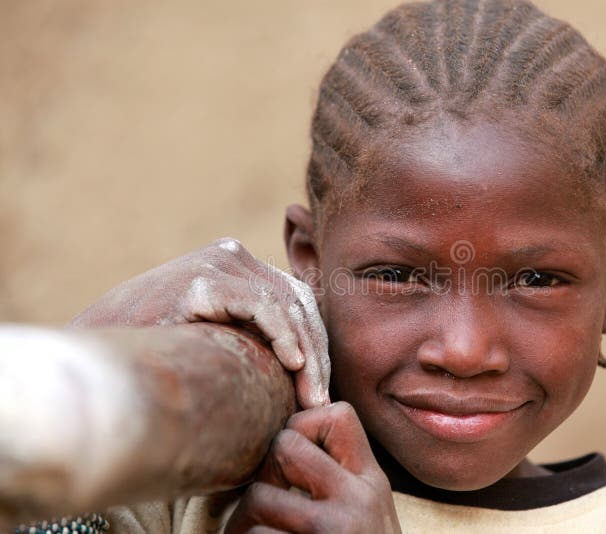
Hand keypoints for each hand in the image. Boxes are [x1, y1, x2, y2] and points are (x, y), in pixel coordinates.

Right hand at [71, 237, 329, 408]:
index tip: (321, 388)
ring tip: (312, 396)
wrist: (97, 362)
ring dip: (306, 353)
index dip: (315, 343)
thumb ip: (252, 334)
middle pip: (297, 301)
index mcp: (237, 267)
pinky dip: (283, 334)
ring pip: (286, 304)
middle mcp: (230, 257)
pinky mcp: (202, 281)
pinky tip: (292, 364)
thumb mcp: (217, 337)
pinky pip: (260, 306)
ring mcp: (217, 264)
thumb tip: (303, 365)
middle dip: (316, 352)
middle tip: (322, 399)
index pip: (296, 300)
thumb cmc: (157, 357)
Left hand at [224, 402, 401, 533]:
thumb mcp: (370, 511)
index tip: (294, 461)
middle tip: (266, 500)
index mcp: (372, 482)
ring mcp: (332, 530)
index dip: (304, 426)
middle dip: (265, 471)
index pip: (337, 416)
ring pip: (258, 496)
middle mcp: (357, 500)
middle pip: (285, 445)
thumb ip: (342, 476)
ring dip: (244, 521)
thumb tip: (294, 425)